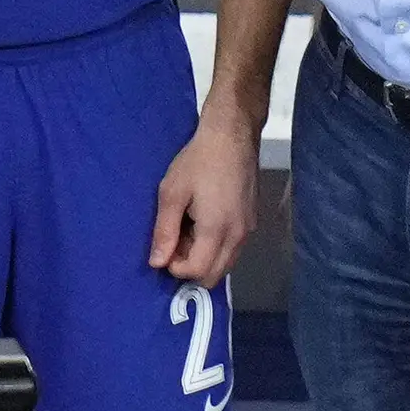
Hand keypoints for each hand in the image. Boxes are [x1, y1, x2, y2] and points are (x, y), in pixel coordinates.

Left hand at [147, 109, 259, 285]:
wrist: (232, 135)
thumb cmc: (199, 161)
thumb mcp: (172, 193)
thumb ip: (164, 231)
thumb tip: (157, 263)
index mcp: (217, 230)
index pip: (197, 271)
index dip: (175, 268)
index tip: (165, 248)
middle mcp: (238, 236)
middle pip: (214, 275)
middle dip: (191, 268)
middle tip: (176, 242)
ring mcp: (249, 230)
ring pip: (226, 264)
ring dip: (205, 259)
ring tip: (188, 231)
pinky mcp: (252, 221)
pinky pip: (233, 249)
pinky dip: (217, 248)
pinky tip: (204, 224)